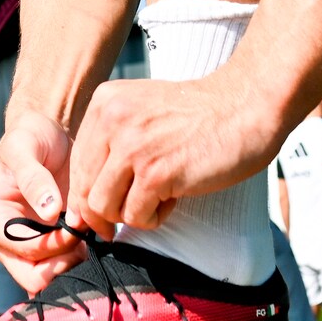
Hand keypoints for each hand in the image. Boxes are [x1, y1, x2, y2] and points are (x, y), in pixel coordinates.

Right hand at [0, 112, 84, 293]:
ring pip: (50, 280)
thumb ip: (33, 178)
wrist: (46, 136)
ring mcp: (26, 248)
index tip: (75, 225)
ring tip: (89, 234)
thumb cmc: (30, 137)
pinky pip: (63, 270)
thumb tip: (49, 211)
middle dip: (63, 263)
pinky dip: (80, 262)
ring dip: (74, 263)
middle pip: (33, 278)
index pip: (22, 250)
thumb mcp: (25, 147)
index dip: (52, 244)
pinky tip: (90, 239)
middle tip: (84, 238)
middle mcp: (5, 241)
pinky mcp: (48, 248)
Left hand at [70, 74, 275, 237]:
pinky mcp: (156, 172)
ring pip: (102, 206)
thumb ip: (113, 142)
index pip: (76, 163)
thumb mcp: (143, 112)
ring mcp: (132, 146)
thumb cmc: (200, 116)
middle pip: (83, 188)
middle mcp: (111, 120)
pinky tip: (174, 199)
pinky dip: (153, 218)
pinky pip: (135, 216)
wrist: (245, 107)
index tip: (105, 210)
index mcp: (104, 102)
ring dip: (129, 214)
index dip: (87, 194)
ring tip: (157, 199)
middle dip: (103, 213)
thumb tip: (85, 200)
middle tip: (128, 217)